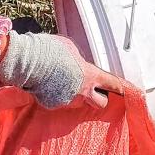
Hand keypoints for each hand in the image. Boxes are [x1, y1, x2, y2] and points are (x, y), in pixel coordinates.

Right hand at [0, 32, 124, 108]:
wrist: (29, 62)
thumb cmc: (50, 50)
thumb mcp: (71, 48)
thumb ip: (80, 61)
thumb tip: (79, 65)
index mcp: (90, 75)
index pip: (112, 84)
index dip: (120, 88)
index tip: (126, 91)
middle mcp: (82, 92)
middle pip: (101, 103)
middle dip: (99, 98)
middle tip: (92, 90)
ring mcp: (67, 101)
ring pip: (77, 101)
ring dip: (74, 94)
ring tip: (61, 81)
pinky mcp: (53, 105)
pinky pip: (59, 101)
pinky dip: (57, 95)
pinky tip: (49, 84)